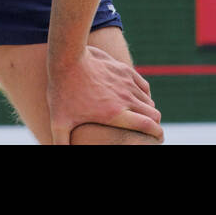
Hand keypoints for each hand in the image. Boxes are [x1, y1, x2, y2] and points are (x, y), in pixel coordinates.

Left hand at [47, 46, 162, 144]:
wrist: (67, 59)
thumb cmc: (62, 92)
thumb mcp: (59, 123)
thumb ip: (61, 143)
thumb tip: (56, 155)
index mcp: (114, 114)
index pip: (147, 125)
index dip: (157, 134)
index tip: (158, 140)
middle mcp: (125, 98)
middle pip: (153, 114)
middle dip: (156, 125)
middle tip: (152, 133)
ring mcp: (126, 82)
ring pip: (149, 101)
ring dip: (149, 111)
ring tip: (143, 119)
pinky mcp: (125, 70)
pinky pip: (144, 86)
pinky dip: (145, 96)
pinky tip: (138, 100)